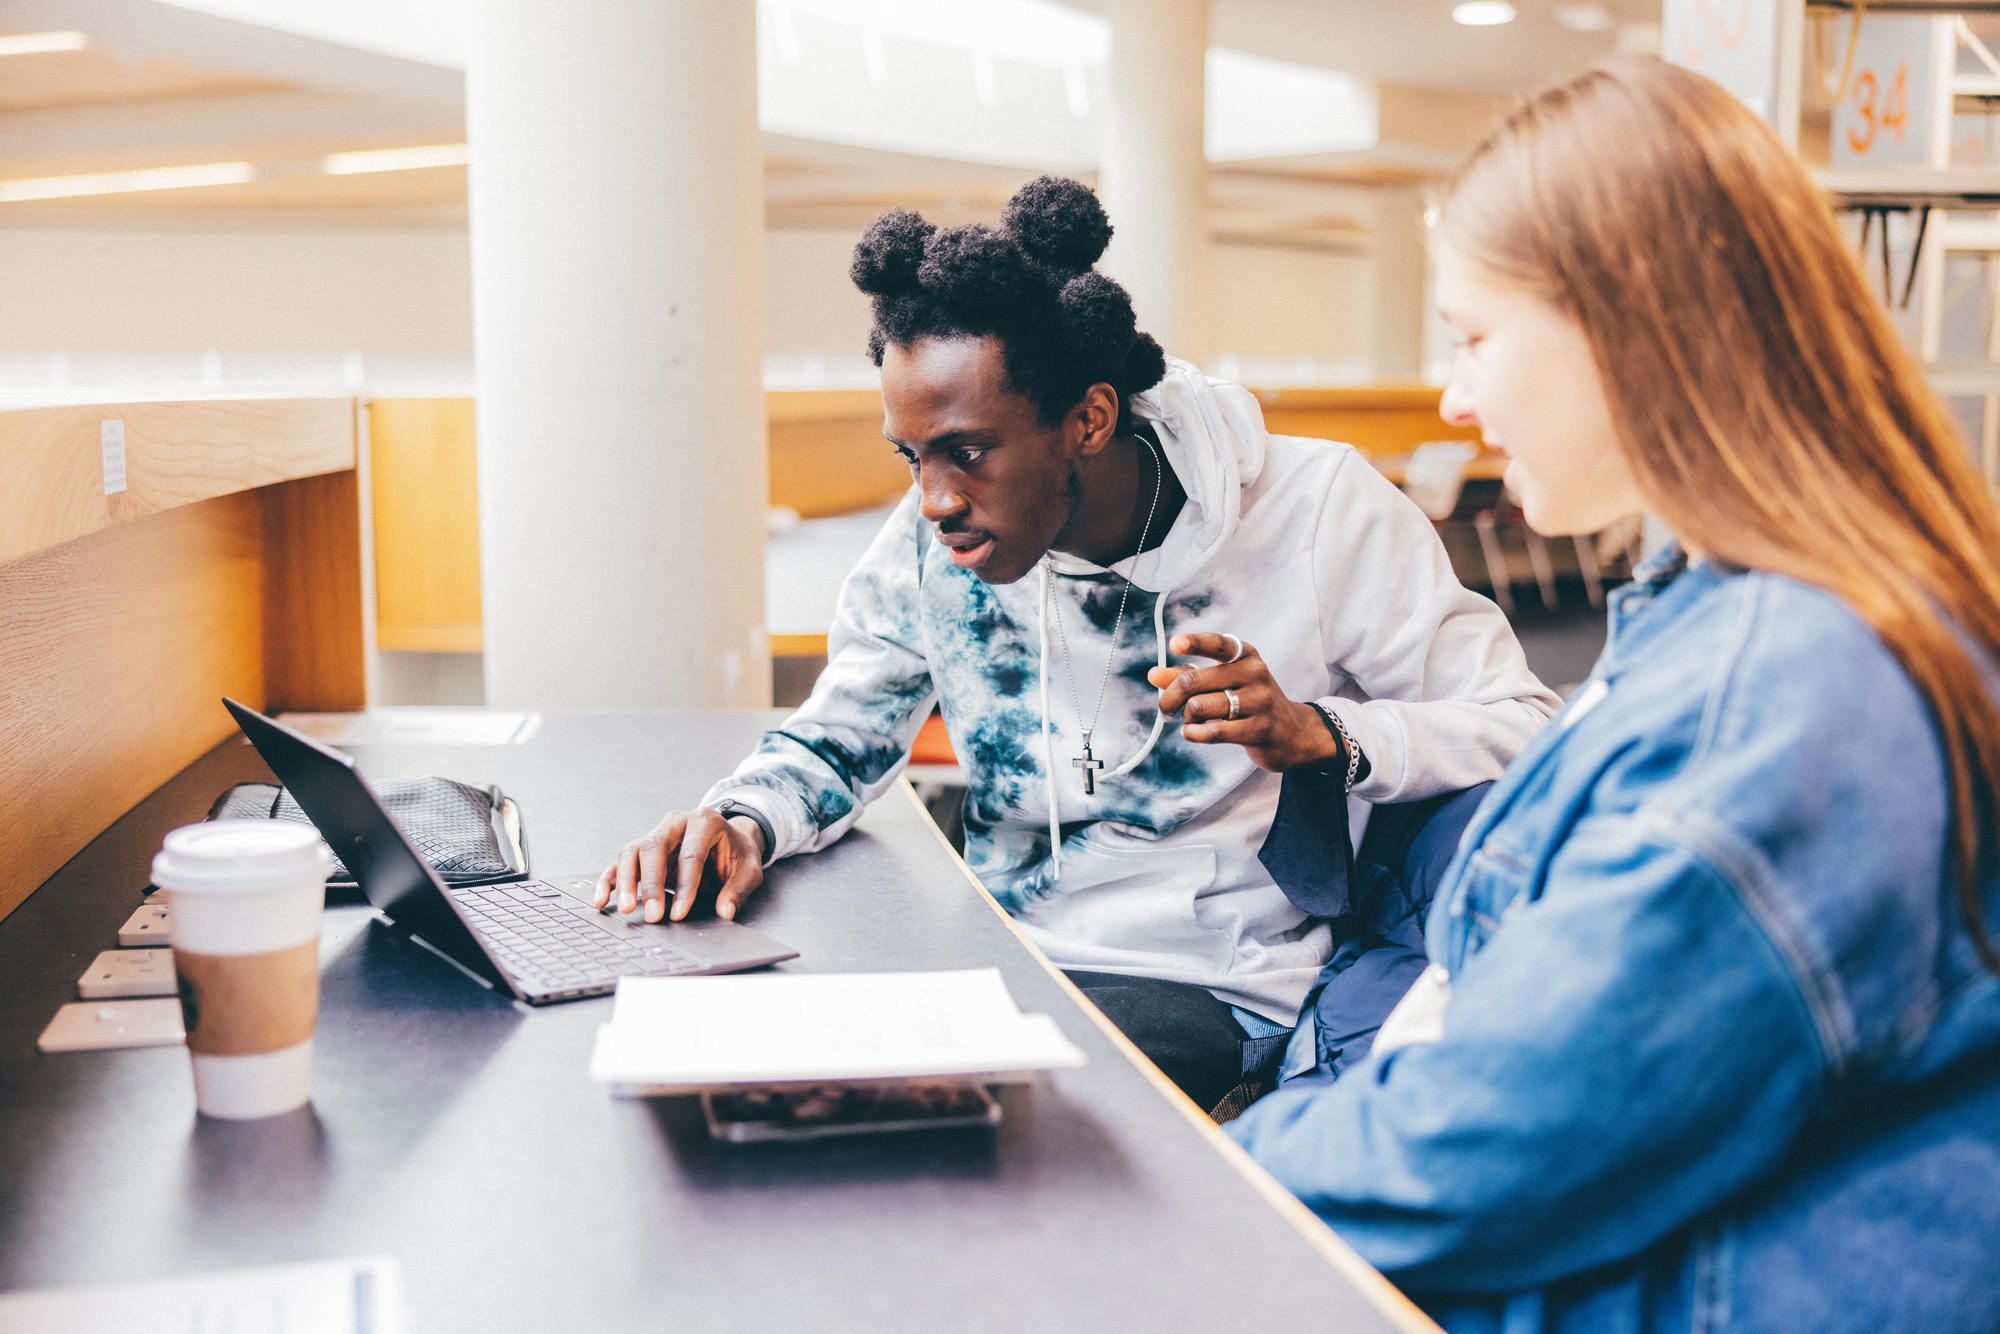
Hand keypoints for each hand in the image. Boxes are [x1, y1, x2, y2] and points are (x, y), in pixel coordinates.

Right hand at [595, 807, 765, 922]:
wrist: (730, 840)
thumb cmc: (737, 854)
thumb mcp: (749, 869)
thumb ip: (738, 890)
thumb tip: (724, 912)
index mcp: (705, 821)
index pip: (690, 855)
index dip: (685, 886)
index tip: (680, 913)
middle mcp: (676, 823)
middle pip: (654, 847)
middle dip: (652, 884)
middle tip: (653, 915)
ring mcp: (656, 833)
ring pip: (632, 851)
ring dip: (626, 881)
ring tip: (626, 909)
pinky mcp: (643, 850)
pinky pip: (620, 862)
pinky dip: (609, 880)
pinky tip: (601, 899)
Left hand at [1147, 632, 1343, 773]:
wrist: (1293, 734)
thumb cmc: (1250, 703)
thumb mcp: (1224, 682)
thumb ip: (1189, 676)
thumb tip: (1154, 675)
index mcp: (1245, 655)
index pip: (1217, 643)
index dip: (1194, 642)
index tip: (1174, 644)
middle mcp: (1254, 673)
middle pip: (1193, 681)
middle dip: (1170, 698)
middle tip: (1165, 709)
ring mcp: (1259, 701)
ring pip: (1199, 706)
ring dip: (1185, 718)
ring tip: (1190, 722)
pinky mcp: (1258, 729)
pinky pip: (1212, 731)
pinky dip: (1194, 734)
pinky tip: (1194, 733)